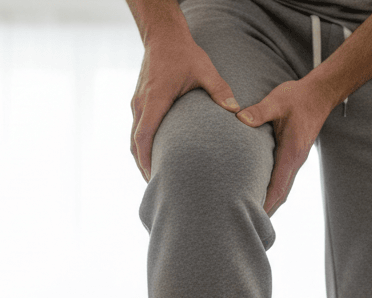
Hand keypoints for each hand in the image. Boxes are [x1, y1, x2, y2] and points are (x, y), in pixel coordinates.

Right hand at [130, 31, 239, 181]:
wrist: (163, 36)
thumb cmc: (184, 53)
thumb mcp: (205, 70)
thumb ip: (220, 90)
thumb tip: (237, 111)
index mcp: (154, 100)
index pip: (143, 137)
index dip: (146, 160)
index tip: (153, 178)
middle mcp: (141, 105)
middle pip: (135, 144)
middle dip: (144, 167)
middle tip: (158, 187)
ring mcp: (138, 104)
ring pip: (134, 139)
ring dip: (143, 159)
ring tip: (157, 178)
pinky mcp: (140, 103)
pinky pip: (138, 130)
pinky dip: (144, 147)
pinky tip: (156, 157)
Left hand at [235, 79, 336, 215]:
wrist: (319, 94)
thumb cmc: (298, 98)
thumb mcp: (277, 101)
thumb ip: (259, 111)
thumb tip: (240, 118)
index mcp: (291, 153)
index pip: (278, 185)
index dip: (267, 203)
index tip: (256, 218)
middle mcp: (295, 160)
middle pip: (281, 193)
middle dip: (267, 209)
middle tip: (249, 224)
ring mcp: (295, 159)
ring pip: (282, 187)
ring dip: (270, 202)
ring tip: (252, 215)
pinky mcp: (292, 155)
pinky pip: (282, 178)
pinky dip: (272, 190)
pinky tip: (260, 192)